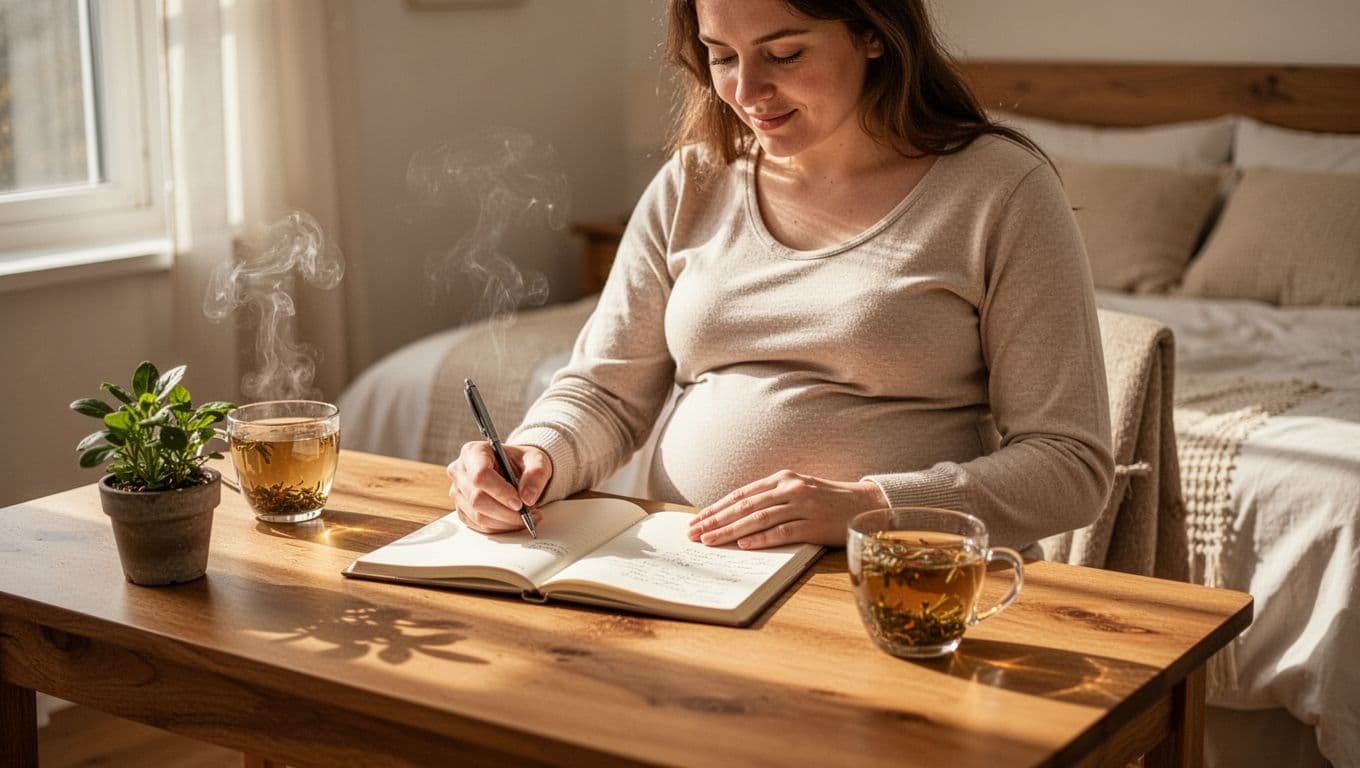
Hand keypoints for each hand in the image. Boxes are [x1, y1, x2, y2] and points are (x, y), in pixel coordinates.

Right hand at [447, 442, 552, 533]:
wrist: (514, 469)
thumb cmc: (521, 461)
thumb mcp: (536, 460)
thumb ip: (536, 474)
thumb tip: (528, 498)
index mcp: (474, 452)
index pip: (480, 475)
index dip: (500, 492)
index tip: (520, 503)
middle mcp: (460, 471)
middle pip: (477, 499)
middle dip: (506, 512)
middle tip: (528, 513)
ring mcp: (458, 492)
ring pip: (478, 515)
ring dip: (505, 521)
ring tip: (526, 517)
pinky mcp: (462, 509)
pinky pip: (478, 526)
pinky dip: (500, 527)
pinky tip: (514, 521)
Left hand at [686, 470, 887, 548]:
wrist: (865, 503)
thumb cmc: (828, 500)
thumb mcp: (798, 490)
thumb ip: (772, 498)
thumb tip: (737, 514)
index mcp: (783, 478)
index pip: (741, 494)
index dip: (717, 507)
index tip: (697, 520)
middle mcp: (790, 488)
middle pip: (745, 506)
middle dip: (715, 520)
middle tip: (694, 533)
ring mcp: (803, 506)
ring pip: (758, 519)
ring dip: (730, 530)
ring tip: (710, 541)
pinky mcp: (815, 524)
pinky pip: (782, 532)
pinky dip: (761, 538)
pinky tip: (743, 545)